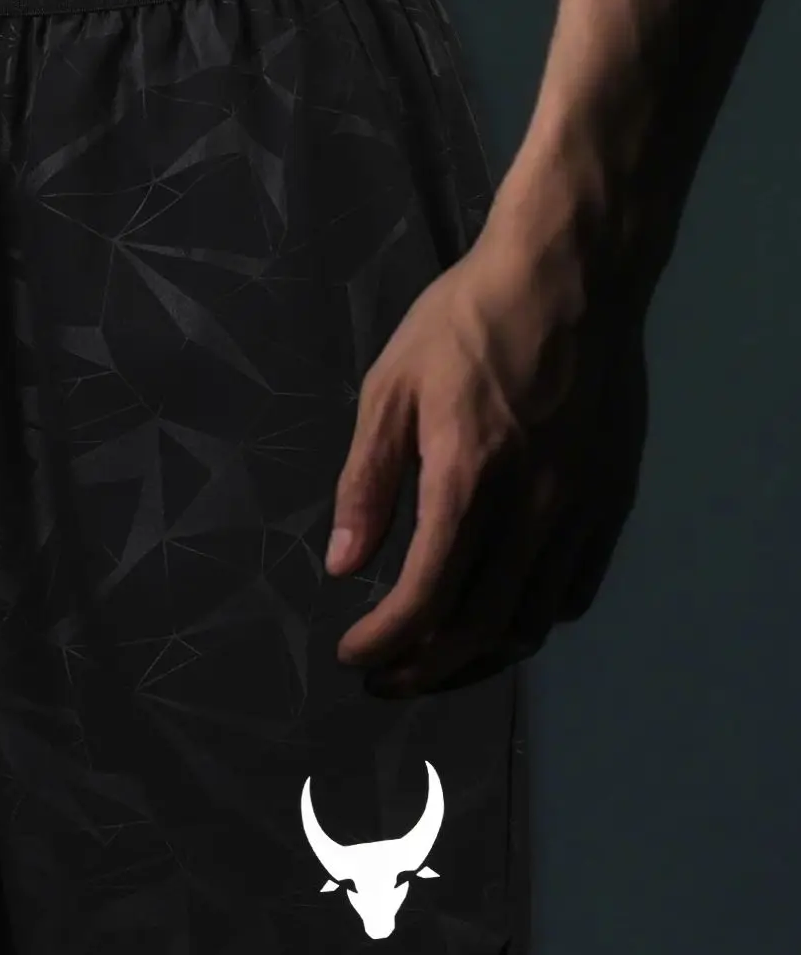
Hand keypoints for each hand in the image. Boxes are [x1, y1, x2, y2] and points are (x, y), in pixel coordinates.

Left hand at [326, 229, 648, 692]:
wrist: (571, 275)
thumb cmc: (467, 321)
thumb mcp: (390, 388)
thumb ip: (367, 482)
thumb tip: (343, 564)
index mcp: (469, 477)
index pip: (425, 596)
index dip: (384, 642)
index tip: (351, 654)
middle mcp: (534, 506)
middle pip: (480, 627)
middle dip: (424, 668)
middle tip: (384, 679)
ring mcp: (581, 507)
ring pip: (532, 621)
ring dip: (477, 657)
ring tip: (433, 660)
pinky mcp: (612, 500)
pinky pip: (573, 589)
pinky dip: (531, 621)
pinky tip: (497, 616)